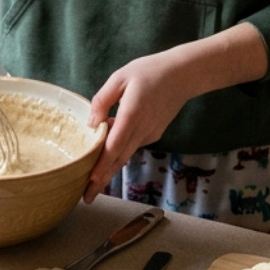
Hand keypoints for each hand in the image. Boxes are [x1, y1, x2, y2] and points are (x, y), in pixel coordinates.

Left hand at [80, 24, 268, 202]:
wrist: (183, 75)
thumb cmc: (149, 71)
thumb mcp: (121, 77)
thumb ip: (103, 99)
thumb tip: (91, 123)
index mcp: (133, 113)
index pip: (115, 145)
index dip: (102, 165)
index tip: (91, 181)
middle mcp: (142, 129)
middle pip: (119, 158)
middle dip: (103, 179)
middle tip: (87, 198)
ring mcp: (150, 134)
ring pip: (125, 155)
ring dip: (109, 171)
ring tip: (92, 187)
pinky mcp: (153, 134)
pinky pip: (131, 146)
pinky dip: (118, 154)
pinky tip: (105, 157)